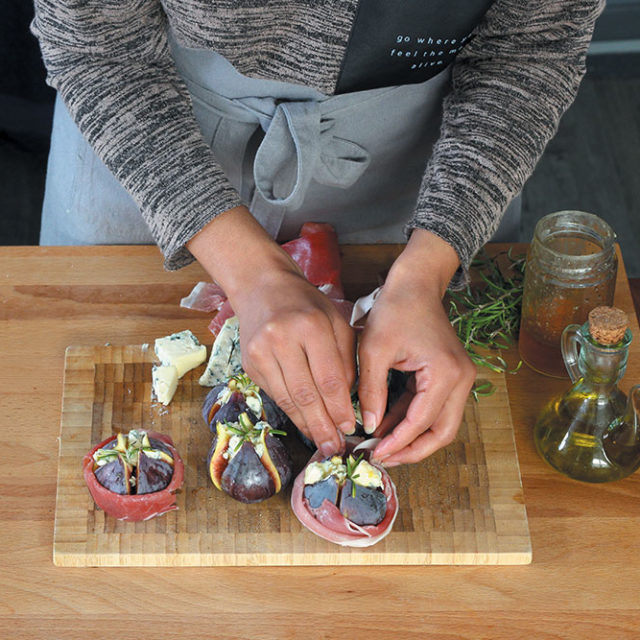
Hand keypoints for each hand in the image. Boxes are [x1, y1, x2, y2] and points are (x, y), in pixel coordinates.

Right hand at [187, 206, 355, 455]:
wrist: (262, 287)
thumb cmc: (307, 304)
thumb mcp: (336, 321)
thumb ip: (345, 358)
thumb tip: (350, 400)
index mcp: (310, 325)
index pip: (329, 377)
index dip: (340, 408)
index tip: (351, 427)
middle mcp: (281, 339)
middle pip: (306, 394)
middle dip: (324, 426)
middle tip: (337, 449)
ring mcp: (260, 352)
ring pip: (287, 399)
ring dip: (307, 426)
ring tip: (323, 444)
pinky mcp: (249, 364)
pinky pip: (274, 395)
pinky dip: (292, 413)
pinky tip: (305, 425)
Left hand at [357, 229, 475, 465]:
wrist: (415, 284)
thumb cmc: (396, 309)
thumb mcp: (374, 350)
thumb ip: (371, 391)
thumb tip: (367, 427)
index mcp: (446, 373)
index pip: (422, 422)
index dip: (398, 442)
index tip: (374, 453)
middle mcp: (462, 380)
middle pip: (443, 433)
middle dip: (413, 450)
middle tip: (383, 458)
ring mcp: (460, 379)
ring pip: (441, 424)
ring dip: (412, 437)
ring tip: (381, 444)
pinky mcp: (451, 376)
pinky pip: (434, 408)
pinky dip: (412, 419)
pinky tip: (387, 424)